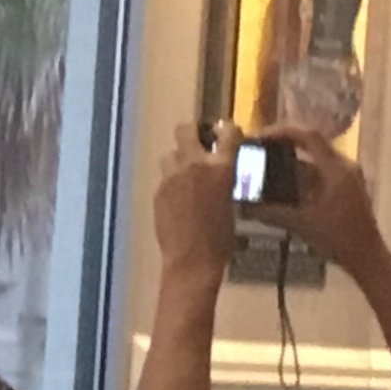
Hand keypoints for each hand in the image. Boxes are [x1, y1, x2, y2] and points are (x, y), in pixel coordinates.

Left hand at [154, 122, 236, 282]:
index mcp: (220, 167)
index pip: (228, 132)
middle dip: (193, 132)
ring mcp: (171, 177)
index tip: (227, 134)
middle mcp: (193, 164)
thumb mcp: (233, 203)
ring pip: (171, 153)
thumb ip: (225, 180)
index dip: (228, 130)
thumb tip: (223, 170)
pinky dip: (173, 180)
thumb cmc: (221, 238)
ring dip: (180, 159)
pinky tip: (179, 197)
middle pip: (186, 129)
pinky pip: (165, 176)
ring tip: (188, 174)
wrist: (192, 260)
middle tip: (200, 143)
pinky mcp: (158, 190)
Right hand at [254, 124, 382, 274]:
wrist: (366, 258)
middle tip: (255, 151)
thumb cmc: (338, 239)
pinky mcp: (342, 188)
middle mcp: (343, 167)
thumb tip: (241, 206)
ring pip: (311, 161)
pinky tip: (278, 188)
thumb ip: (270, 213)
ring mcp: (344, 177)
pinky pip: (316, 174)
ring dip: (287, 164)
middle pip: (308, 145)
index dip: (281, 132)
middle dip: (280, 146)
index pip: (308, 136)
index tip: (257, 138)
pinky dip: (297, 178)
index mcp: (337, 169)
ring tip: (261, 169)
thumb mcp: (302, 224)